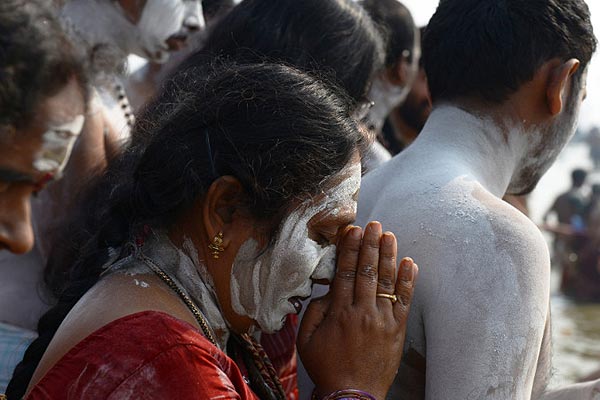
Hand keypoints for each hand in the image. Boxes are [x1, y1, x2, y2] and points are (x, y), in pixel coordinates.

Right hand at [297, 221, 417, 398]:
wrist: (353, 395)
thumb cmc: (327, 367)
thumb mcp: (307, 339)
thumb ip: (315, 311)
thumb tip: (329, 290)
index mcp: (339, 312)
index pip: (346, 272)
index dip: (350, 249)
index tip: (353, 230)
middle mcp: (363, 312)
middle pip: (368, 271)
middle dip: (371, 244)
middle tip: (374, 224)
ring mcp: (383, 320)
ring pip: (386, 281)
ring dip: (388, 256)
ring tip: (389, 235)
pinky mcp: (397, 330)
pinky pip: (403, 301)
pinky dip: (407, 281)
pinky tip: (409, 263)